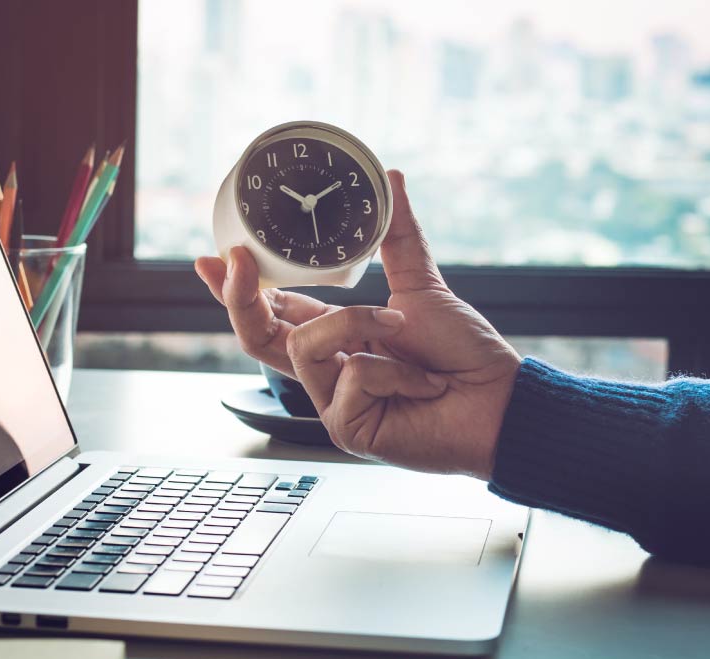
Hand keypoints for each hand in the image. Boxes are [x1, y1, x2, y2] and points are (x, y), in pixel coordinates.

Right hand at [195, 170, 519, 479]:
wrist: (498, 401)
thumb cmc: (462, 354)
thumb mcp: (420, 286)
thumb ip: (397, 236)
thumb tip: (390, 177)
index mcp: (334, 339)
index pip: (271, 311)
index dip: (236, 287)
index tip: (210, 256)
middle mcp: (324, 371)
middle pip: (256, 336)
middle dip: (239, 296)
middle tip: (236, 259)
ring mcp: (331, 403)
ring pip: (304, 346)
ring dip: (359, 325)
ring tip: (403, 332)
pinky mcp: (346, 429)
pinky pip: (350, 377)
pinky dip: (394, 369)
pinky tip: (421, 384)